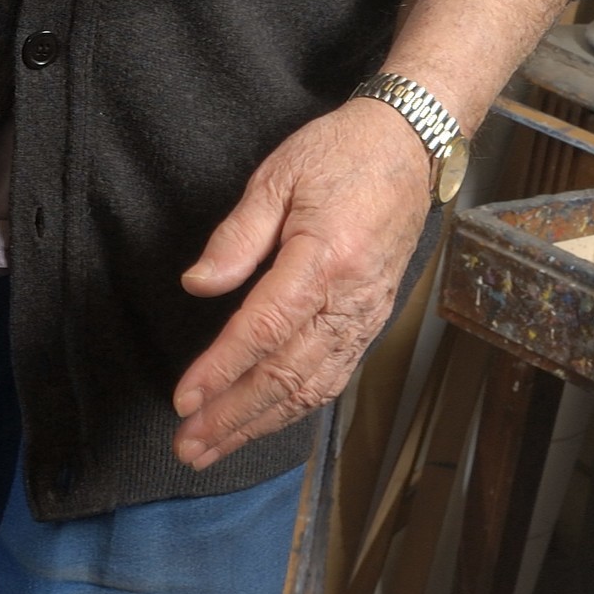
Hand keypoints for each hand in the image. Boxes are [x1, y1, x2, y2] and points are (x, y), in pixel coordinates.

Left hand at [171, 100, 432, 470]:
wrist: (408, 147)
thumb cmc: (340, 152)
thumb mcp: (278, 175)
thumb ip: (237, 235)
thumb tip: (198, 285)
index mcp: (325, 256)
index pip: (265, 328)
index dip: (223, 369)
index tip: (185, 399)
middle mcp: (351, 298)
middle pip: (287, 372)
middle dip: (234, 415)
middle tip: (188, 445)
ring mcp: (366, 314)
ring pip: (311, 386)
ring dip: (260, 422)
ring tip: (213, 445)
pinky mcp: (372, 320)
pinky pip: (333, 376)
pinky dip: (296, 407)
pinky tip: (265, 422)